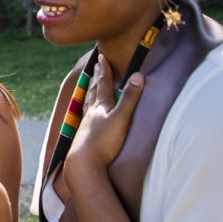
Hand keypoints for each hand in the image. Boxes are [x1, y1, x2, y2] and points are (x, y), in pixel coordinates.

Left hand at [67, 54, 144, 175]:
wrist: (83, 164)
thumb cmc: (104, 141)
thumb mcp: (121, 118)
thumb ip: (130, 98)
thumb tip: (138, 74)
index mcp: (100, 106)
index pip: (102, 84)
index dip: (103, 70)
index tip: (101, 57)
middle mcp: (90, 113)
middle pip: (92, 91)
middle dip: (95, 78)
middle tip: (94, 67)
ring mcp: (85, 126)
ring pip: (87, 104)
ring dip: (89, 93)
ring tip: (89, 87)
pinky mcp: (83, 138)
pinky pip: (85, 119)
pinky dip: (87, 112)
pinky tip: (86, 118)